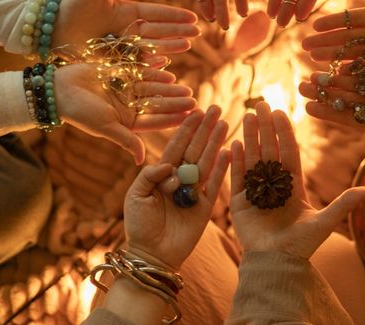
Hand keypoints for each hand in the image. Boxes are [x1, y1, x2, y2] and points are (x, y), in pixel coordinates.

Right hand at [54, 63, 196, 163]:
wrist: (58, 89)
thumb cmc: (80, 111)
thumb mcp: (106, 127)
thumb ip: (126, 140)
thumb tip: (142, 162)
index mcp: (127, 122)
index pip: (155, 121)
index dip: (172, 118)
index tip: (189, 116)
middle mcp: (128, 106)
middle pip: (156, 102)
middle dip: (173, 101)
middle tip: (192, 98)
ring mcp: (125, 88)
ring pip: (150, 85)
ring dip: (165, 84)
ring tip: (180, 83)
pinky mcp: (119, 72)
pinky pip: (138, 68)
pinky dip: (151, 65)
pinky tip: (164, 62)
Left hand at [55, 0, 199, 54]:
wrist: (52, 29)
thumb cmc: (73, 5)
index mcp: (128, 11)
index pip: (156, 13)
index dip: (174, 15)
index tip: (192, 16)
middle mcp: (129, 29)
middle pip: (158, 30)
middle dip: (178, 31)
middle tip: (197, 33)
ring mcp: (123, 46)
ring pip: (151, 46)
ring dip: (169, 46)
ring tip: (186, 46)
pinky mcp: (115, 60)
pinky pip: (136, 63)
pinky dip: (150, 63)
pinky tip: (164, 64)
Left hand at [123, 106, 230, 269]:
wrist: (151, 255)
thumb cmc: (139, 225)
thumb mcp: (136, 196)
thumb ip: (149, 176)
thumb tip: (168, 164)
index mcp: (162, 174)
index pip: (176, 146)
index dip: (186, 129)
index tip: (195, 111)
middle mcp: (180, 179)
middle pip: (195, 149)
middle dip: (205, 129)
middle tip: (216, 109)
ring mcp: (194, 192)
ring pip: (207, 162)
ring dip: (216, 142)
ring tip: (225, 123)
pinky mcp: (205, 206)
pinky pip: (216, 184)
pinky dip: (222, 169)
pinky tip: (229, 152)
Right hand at [229, 102, 364, 258]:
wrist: (276, 265)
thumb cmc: (302, 246)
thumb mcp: (325, 222)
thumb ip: (343, 204)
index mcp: (293, 186)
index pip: (288, 152)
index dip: (284, 132)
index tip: (280, 112)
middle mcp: (274, 185)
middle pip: (269, 149)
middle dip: (265, 127)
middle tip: (260, 105)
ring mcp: (256, 192)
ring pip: (252, 158)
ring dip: (250, 137)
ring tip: (247, 116)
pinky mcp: (240, 203)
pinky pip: (237, 177)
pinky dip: (236, 160)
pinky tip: (234, 143)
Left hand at [299, 68, 364, 195]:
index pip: (349, 118)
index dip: (329, 113)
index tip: (307, 108)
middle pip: (349, 97)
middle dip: (326, 91)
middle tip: (302, 83)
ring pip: (359, 79)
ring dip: (338, 74)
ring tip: (316, 67)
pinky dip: (361, 60)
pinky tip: (342, 54)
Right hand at [302, 0, 364, 70]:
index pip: (355, 18)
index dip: (335, 22)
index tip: (313, 24)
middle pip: (351, 39)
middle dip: (327, 44)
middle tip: (304, 49)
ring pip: (360, 56)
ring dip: (337, 59)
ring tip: (315, 63)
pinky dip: (360, 74)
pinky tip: (342, 77)